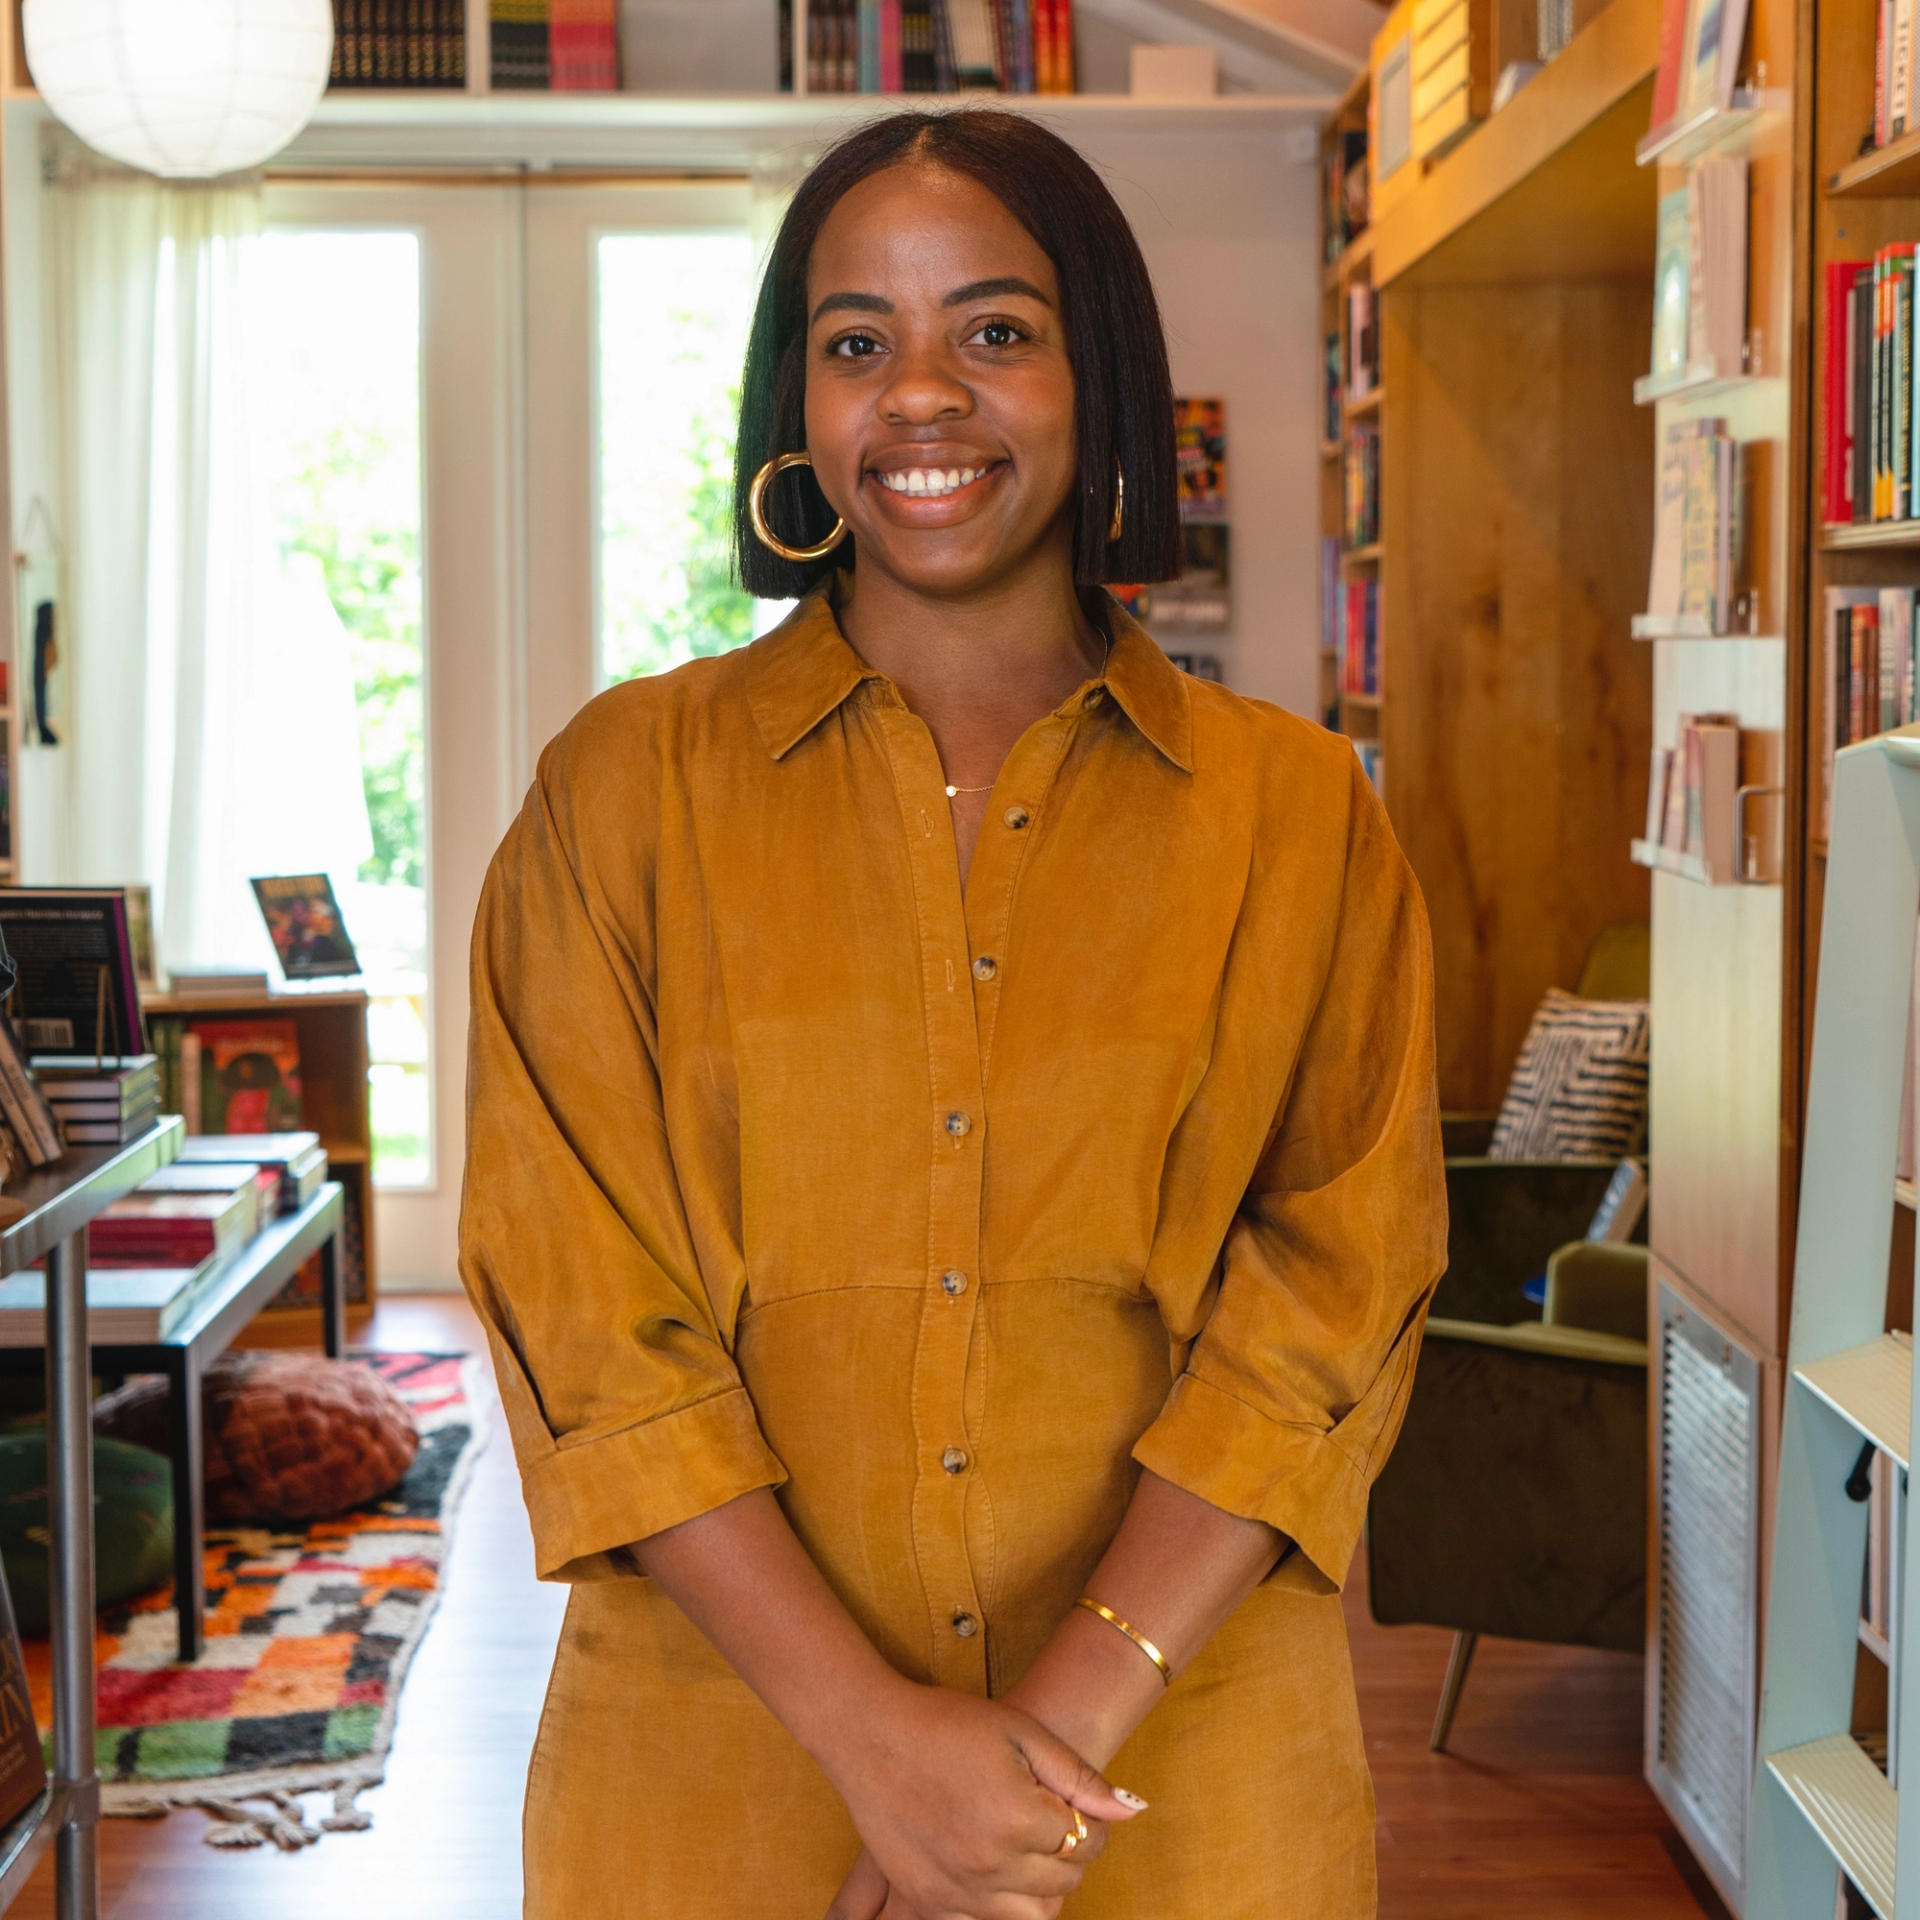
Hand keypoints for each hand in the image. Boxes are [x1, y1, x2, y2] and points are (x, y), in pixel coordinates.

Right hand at [818, 1682, 1141, 1919]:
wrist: (870, 1733)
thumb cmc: (946, 1722)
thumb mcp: (1021, 1732)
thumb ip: (1078, 1776)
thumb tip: (1130, 1811)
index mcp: (1018, 1818)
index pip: (1086, 1842)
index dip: (1090, 1822)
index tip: (1074, 1803)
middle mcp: (991, 1864)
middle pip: (1063, 1884)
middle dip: (1071, 1854)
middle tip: (1053, 1822)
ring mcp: (957, 1889)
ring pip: (1031, 1918)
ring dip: (1042, 1888)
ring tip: (1026, 1847)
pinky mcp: (928, 1899)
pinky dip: (998, 1906)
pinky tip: (993, 1870)